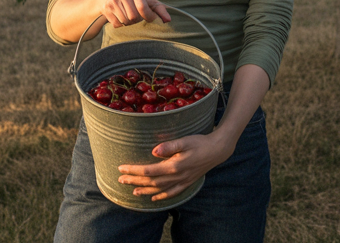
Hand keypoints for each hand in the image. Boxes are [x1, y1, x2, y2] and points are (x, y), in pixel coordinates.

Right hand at [95, 0, 170, 28]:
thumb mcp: (147, 0)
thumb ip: (159, 9)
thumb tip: (168, 20)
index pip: (143, 8)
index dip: (148, 17)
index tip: (150, 18)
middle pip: (134, 17)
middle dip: (137, 20)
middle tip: (136, 15)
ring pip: (126, 21)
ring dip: (129, 22)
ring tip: (128, 15)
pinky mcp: (106, 7)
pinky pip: (117, 24)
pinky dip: (120, 24)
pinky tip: (120, 16)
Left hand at [116, 133, 232, 201]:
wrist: (218, 150)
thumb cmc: (200, 142)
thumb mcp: (185, 140)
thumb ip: (169, 146)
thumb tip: (154, 151)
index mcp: (174, 165)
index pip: (149, 170)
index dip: (134, 170)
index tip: (121, 168)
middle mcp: (177, 176)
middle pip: (151, 181)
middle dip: (135, 181)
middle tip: (121, 180)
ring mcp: (182, 181)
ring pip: (160, 189)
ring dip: (145, 191)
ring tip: (133, 192)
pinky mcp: (187, 182)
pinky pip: (172, 193)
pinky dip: (162, 197)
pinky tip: (154, 198)